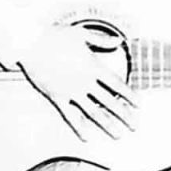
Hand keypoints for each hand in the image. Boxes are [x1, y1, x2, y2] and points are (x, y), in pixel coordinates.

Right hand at [18, 24, 136, 140]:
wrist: (31, 44)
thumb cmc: (55, 37)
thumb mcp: (82, 34)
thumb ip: (102, 40)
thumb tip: (119, 41)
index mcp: (93, 67)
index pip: (117, 84)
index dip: (130, 95)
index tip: (139, 104)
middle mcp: (84, 82)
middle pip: (110, 102)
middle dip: (124, 115)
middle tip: (134, 125)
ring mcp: (71, 91)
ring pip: (93, 112)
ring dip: (107, 124)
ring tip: (117, 135)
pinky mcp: (57, 97)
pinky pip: (70, 115)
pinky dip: (79, 126)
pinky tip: (87, 136)